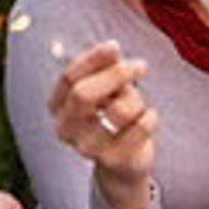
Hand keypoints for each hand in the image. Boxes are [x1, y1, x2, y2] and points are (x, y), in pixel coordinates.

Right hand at [49, 40, 156, 208]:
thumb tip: (112, 49)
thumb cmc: (113, 113)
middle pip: (83, 94)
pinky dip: (150, 116)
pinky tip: (149, 117)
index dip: (93, 58)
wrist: (123, 162)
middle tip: (140, 65)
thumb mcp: (107, 86)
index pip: (68, 77)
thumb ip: (106, 66)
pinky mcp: (113, 160)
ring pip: (118, 110)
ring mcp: (87, 148)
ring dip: (136, 99)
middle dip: (116, 74)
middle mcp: (65, 129)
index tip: (115, 46)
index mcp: (58, 105)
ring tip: (138, 104)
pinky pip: (139, 128)